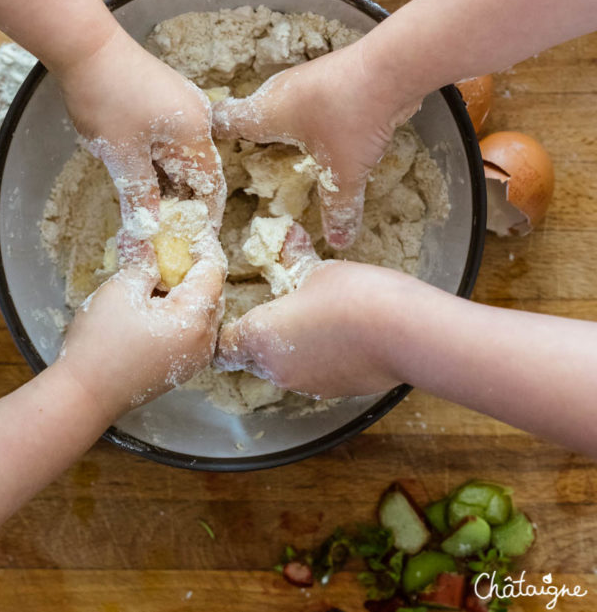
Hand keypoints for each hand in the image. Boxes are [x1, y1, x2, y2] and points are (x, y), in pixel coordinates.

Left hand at [58, 26, 225, 248]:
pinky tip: (139, 173)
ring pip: (181, 153)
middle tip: (165, 229)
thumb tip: (148, 233)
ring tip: (150, 207)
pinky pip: (170, 137)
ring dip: (168, 180)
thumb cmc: (107, 98)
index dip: (205, 215)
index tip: (195, 240)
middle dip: (183, 200)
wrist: (85, 44)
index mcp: (195, 133)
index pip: (211, 185)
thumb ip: (139, 196)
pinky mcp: (164, 95)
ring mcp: (181, 102)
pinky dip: (159, 159)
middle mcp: (198, 116)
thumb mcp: (121, 155)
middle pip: (198, 169)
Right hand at [59, 233, 225, 416]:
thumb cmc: (100, 344)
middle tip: (173, 250)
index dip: (203, 248)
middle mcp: (205, 341)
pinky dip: (181, 313)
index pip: (213, 272)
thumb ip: (145, 262)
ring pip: (204, 313)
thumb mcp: (121, 290)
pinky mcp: (181, 368)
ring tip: (162, 275)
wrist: (83, 397)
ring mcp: (195, 359)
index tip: (191, 232)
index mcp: (195, 319)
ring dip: (188, 292)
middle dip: (195, 270)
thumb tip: (154, 245)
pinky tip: (156, 304)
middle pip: (213, 293)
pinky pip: (193, 331)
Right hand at [212, 37, 417, 247]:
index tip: (209, 152)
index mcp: (265, 112)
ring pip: (282, 105)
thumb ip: (338, 207)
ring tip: (289, 152)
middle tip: (252, 163)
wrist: (392, 67)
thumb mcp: (344, 172)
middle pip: (252, 113)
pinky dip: (310, 118)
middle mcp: (278, 91)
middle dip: (251, 137)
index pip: (223, 120)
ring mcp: (304, 78)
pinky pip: (308, 100)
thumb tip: (337, 242)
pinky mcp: (329, 74)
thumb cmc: (352, 118)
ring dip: (284, 127)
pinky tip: (326, 134)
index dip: (213, 137)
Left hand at [216, 243, 403, 399]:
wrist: (405, 333)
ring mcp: (308, 386)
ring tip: (318, 317)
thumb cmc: (353, 295)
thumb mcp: (319, 271)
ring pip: (286, 368)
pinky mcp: (337, 392)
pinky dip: (322, 358)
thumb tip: (285, 237)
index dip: (228, 332)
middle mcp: (277, 371)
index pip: (224, 348)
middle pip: (255, 359)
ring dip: (294, 348)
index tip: (240, 312)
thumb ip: (294, 260)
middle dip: (263, 337)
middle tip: (283, 307)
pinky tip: (343, 334)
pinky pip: (316, 374)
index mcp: (260, 339)